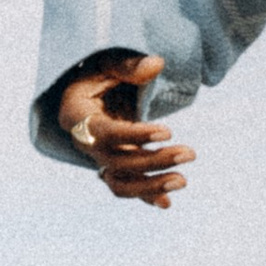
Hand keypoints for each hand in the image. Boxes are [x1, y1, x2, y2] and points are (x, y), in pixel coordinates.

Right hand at [58, 58, 196, 206]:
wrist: (90, 88)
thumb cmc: (98, 72)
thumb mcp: (108, 62)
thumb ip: (128, 66)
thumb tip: (156, 64)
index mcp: (75, 116)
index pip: (104, 134)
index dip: (134, 136)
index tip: (167, 131)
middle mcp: (83, 142)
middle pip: (116, 162)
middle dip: (153, 161)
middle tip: (190, 153)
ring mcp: (97, 157)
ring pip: (119, 182)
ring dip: (151, 186)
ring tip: (182, 180)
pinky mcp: (111, 165)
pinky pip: (126, 186)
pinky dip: (145, 195)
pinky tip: (167, 203)